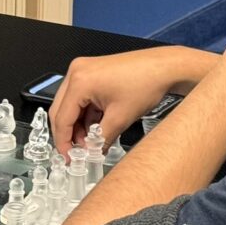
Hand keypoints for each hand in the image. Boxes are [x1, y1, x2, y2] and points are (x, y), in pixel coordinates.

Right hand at [49, 46, 218, 154]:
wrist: (164, 68)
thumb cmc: (147, 83)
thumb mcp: (120, 118)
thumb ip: (100, 139)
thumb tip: (89, 153)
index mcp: (80, 81)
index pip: (62, 117)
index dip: (63, 141)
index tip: (69, 156)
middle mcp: (77, 72)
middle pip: (61, 110)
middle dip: (68, 134)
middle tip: (76, 153)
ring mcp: (83, 70)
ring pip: (70, 105)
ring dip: (77, 125)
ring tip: (90, 142)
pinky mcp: (91, 73)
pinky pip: (80, 98)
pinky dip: (85, 114)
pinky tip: (95, 128)